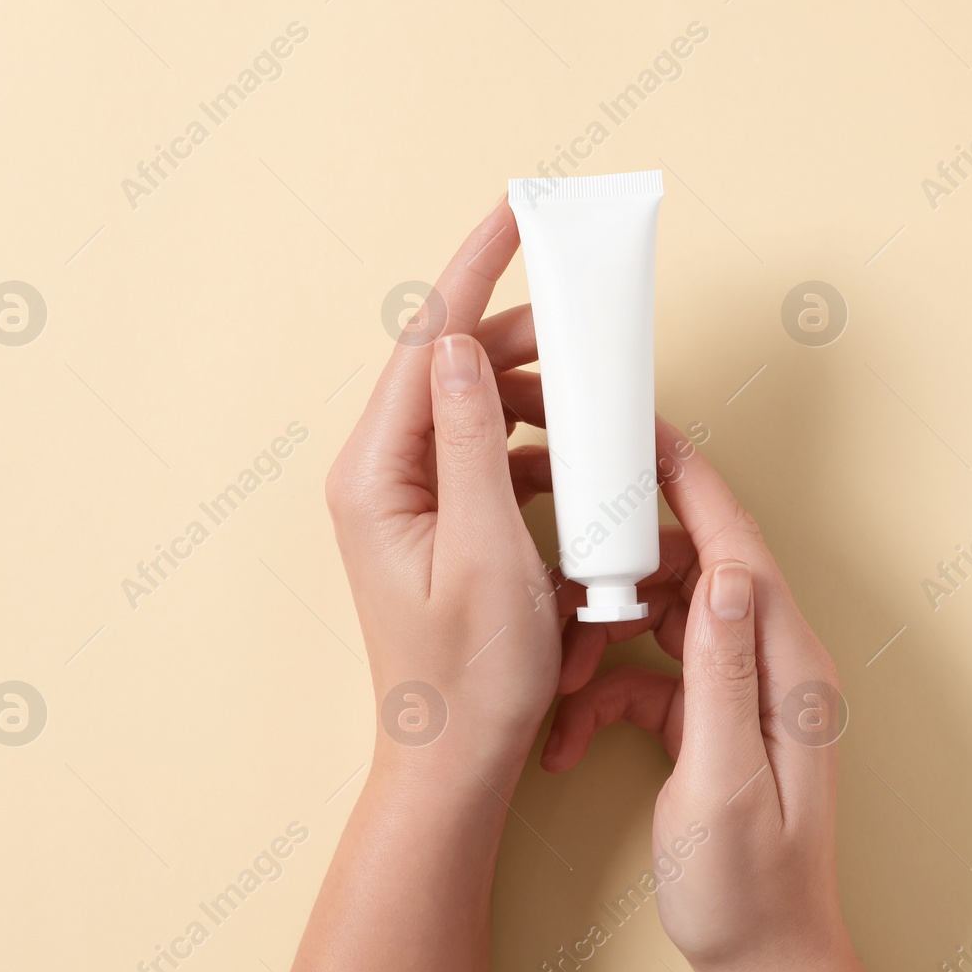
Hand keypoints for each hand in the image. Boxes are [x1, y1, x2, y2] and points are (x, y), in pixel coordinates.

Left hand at [325, 198, 558, 779]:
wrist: (457, 760)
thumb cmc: (472, 675)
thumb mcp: (485, 551)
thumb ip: (471, 440)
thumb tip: (462, 346)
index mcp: (376, 474)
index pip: (426, 343)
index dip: (474, 270)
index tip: (516, 211)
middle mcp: (381, 474)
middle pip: (451, 367)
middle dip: (522, 340)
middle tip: (590, 327)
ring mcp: (407, 497)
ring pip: (474, 407)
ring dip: (536, 398)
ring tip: (595, 409)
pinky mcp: (438, 521)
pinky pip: (488, 455)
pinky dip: (536, 448)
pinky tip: (578, 467)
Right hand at [542, 420, 916, 971]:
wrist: (765, 963)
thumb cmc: (750, 891)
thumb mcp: (724, 782)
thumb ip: (722, 673)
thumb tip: (723, 572)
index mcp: (787, 669)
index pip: (738, 547)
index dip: (689, 482)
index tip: (642, 431)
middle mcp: (771, 665)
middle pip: (692, 570)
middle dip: (618, 565)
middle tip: (560, 553)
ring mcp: (739, 690)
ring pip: (659, 619)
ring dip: (599, 637)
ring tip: (558, 674)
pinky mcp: (710, 717)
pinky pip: (647, 673)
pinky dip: (601, 689)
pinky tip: (567, 731)